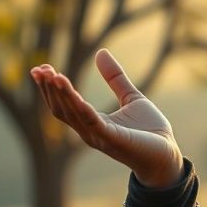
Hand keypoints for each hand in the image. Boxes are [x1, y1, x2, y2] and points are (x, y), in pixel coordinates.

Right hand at [30, 49, 183, 188]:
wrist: (167, 154)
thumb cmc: (149, 130)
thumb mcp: (131, 97)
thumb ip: (115, 78)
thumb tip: (100, 52)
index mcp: (92, 121)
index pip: (63, 104)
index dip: (51, 87)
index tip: (41, 68)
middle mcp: (90, 131)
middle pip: (62, 109)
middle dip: (50, 89)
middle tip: (40, 69)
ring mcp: (100, 137)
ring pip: (74, 115)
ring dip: (63, 95)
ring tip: (54, 75)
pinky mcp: (114, 139)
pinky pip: (94, 123)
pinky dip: (83, 110)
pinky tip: (76, 96)